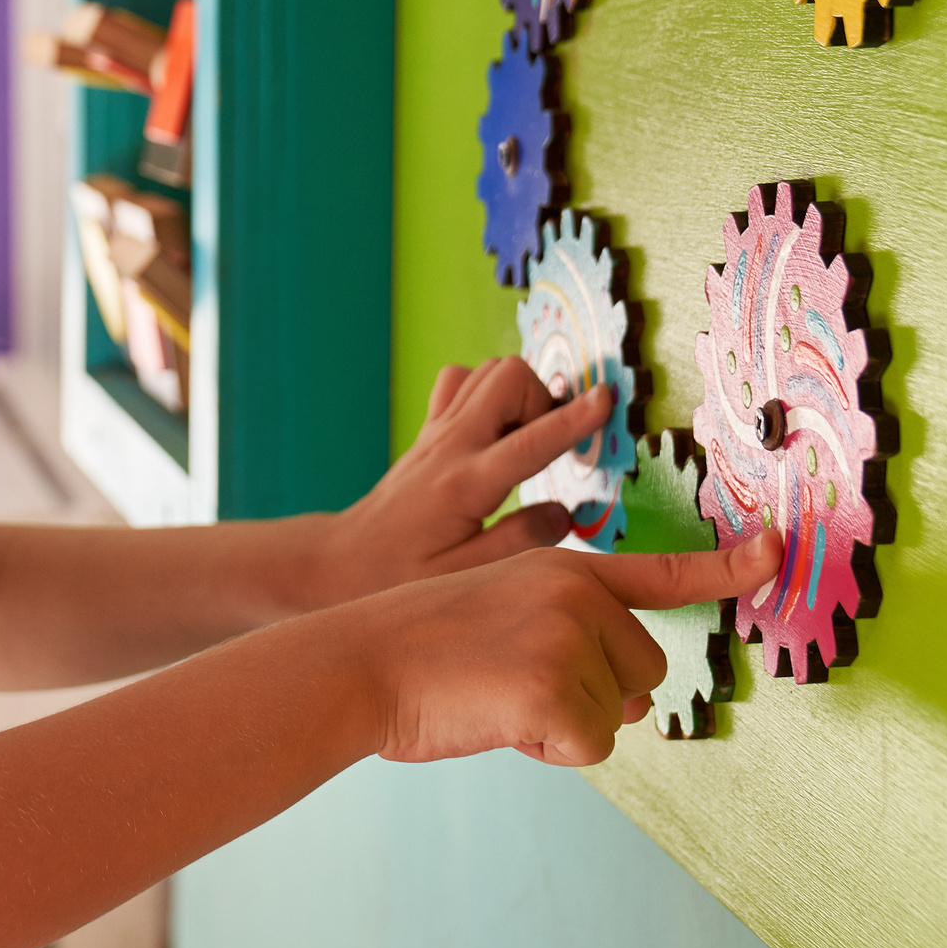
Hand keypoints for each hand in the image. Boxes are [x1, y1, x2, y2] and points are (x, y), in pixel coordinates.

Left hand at [308, 357, 620, 606]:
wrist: (340, 560)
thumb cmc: (398, 575)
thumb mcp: (464, 576)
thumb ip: (520, 542)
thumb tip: (566, 513)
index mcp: (465, 484)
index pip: (530, 441)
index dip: (573, 418)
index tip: (606, 398)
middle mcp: (450, 446)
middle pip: (507, 378)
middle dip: (544, 398)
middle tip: (550, 444)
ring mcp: (437, 432)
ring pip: (487, 372)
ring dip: (519, 394)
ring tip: (525, 440)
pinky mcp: (429, 431)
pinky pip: (462, 383)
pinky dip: (489, 392)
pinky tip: (497, 432)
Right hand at [339, 535, 783, 766]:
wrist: (358, 662)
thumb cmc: (421, 650)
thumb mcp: (504, 614)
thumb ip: (573, 637)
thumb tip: (634, 705)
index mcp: (565, 568)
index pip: (663, 572)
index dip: (729, 567)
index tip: (778, 551)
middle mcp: (579, 594)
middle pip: (644, 672)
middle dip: (596, 694)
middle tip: (514, 683)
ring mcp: (571, 639)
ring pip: (617, 716)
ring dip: (566, 723)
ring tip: (496, 696)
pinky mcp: (558, 690)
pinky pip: (588, 746)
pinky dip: (547, 749)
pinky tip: (497, 718)